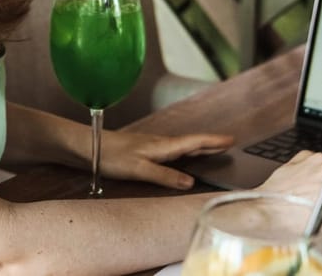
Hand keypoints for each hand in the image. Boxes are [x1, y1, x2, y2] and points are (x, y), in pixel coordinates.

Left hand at [98, 131, 234, 189]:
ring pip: (182, 146)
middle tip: (229, 143)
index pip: (194, 142)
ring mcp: (153, 146)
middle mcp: (161, 144)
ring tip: (213, 149)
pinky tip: (183, 156)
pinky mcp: (145, 150)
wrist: (90, 145)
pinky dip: (185, 151)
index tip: (231, 139)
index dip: (213, 142)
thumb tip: (189, 183)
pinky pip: (173, 150)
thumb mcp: (139, 169)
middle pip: (192, 143)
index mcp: (163, 147)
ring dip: (199, 147)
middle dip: (211, 143)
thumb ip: (164, 176)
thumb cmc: (112, 156)